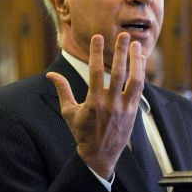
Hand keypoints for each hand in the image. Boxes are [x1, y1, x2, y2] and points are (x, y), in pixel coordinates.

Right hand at [46, 33, 145, 178]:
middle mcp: (110, 104)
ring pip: (134, 81)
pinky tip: (140, 61)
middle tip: (123, 35)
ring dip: (136, 62)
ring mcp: (124, 108)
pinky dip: (140, 74)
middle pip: (117, 73)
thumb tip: (50, 74)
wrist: (100, 156)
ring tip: (137, 45)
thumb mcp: (69, 112)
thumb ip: (62, 90)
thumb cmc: (82, 133)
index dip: (96, 53)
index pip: (95, 72)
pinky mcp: (133, 111)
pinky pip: (139, 89)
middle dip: (121, 52)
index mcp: (93, 102)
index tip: (98, 37)